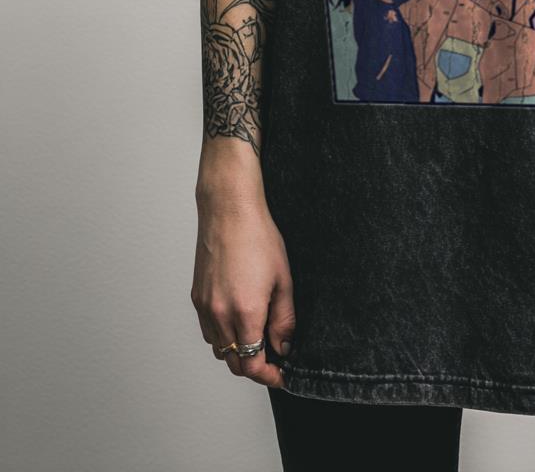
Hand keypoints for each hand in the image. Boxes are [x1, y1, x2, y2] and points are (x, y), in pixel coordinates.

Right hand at [191, 190, 295, 388]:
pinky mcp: (196, 298)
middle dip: (255, 367)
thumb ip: (284, 319)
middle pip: (234, 363)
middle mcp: (220, 315)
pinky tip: (238, 322)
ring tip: (258, 338)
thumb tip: (284, 346)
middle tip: (274, 360)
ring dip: (238, 352)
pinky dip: (223, 337)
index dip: (268, 376)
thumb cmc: (258, 238)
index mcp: (245, 312)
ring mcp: (205, 307)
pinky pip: (208, 331)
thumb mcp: (283, 279)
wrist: (229, 211)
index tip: (281, 375)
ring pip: (219, 349)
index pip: (252, 364)